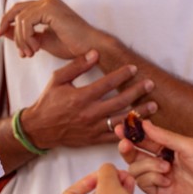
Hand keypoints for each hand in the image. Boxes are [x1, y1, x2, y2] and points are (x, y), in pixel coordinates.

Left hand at [0, 0, 98, 59]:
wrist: (89, 49)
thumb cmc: (71, 45)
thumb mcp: (40, 40)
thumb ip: (23, 34)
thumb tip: (3, 31)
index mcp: (45, 4)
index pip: (19, 10)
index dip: (6, 21)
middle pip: (16, 11)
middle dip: (10, 31)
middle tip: (19, 51)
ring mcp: (48, 1)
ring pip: (20, 19)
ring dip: (21, 40)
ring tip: (32, 52)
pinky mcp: (49, 8)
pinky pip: (26, 22)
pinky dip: (26, 37)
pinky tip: (37, 47)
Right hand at [18, 50, 156, 149]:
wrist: (39, 129)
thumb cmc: (48, 103)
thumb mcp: (57, 80)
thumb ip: (76, 66)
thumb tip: (94, 53)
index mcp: (80, 97)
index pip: (107, 83)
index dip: (122, 74)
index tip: (133, 68)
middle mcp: (89, 113)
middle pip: (120, 101)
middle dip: (137, 91)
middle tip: (150, 84)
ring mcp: (93, 128)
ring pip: (122, 120)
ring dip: (140, 113)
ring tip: (154, 105)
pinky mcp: (94, 139)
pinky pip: (115, 136)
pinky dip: (129, 131)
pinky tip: (141, 125)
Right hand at [119, 118, 192, 193]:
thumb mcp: (190, 146)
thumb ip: (165, 137)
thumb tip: (146, 124)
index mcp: (170, 147)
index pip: (145, 138)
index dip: (132, 133)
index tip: (121, 127)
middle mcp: (162, 161)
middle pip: (135, 154)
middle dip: (128, 148)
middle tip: (125, 144)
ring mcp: (160, 177)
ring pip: (136, 168)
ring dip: (146, 166)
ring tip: (165, 168)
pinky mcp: (160, 192)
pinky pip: (143, 184)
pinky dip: (151, 179)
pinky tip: (166, 180)